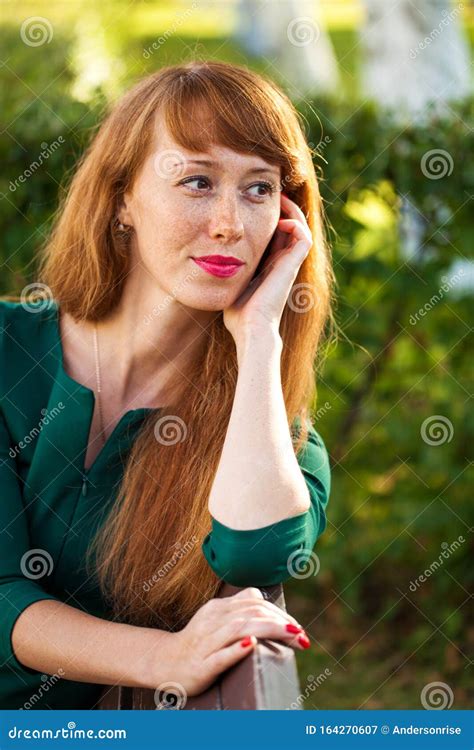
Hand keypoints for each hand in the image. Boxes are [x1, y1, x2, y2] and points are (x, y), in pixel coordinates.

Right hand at [152, 587, 310, 697]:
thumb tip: (266, 603)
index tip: (297, 629)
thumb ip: (239, 610)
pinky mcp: (200, 666)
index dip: (279, 612)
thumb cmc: (198, 643)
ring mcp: (206, 643)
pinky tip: (251, 645)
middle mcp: (213, 621)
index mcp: (219, 608)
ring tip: (292, 634)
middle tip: (303, 636)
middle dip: (281, 622)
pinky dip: (236, 649)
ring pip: (239, 628)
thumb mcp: (217, 620)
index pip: (254, 601)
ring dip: (270, 630)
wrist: (164, 662)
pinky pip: (219, 655)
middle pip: (251, 612)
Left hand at [223, 193, 312, 344]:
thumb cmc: (237, 314)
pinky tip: (278, 218)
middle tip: (267, 194)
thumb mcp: (228, 285)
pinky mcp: (293, 265)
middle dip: (278, 210)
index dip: (266, 220)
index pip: (272, 237)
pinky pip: (303, 235)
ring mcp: (289, 264)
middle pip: (286, 229)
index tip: (252, 205)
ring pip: (299, 228)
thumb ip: (223, 272)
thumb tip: (205, 260)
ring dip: (290, 211)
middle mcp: (281, 264)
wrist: (251, 327)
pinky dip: (295, 222)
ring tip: (278, 197)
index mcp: (268, 268)